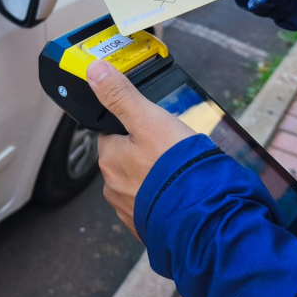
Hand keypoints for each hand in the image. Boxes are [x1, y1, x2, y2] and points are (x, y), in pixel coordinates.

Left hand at [86, 59, 194, 238]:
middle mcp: (113, 187)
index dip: (132, 128)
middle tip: (171, 149)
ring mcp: (130, 209)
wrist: (202, 214)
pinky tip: (181, 191)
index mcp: (109, 159)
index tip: (151, 128)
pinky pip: (152, 205)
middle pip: (126, 159)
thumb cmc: (175, 167)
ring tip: (179, 171)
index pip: (111, 136)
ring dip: (155, 177)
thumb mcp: (149, 119)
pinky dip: (164, 198)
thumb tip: (94, 71)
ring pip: (140, 183)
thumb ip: (121, 95)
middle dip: (145, 154)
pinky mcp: (148, 225)